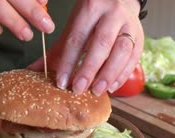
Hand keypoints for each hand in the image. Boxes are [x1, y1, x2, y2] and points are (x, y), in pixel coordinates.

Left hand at [28, 0, 143, 95]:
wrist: (121, 0)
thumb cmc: (93, 16)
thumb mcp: (74, 25)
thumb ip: (58, 49)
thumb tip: (33, 70)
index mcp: (91, 8)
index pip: (78, 38)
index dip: (69, 61)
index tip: (61, 81)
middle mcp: (112, 14)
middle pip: (101, 44)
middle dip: (89, 69)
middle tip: (78, 90)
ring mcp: (129, 25)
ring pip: (121, 51)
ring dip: (109, 74)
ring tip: (97, 91)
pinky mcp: (140, 37)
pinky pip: (134, 57)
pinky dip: (123, 74)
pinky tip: (112, 86)